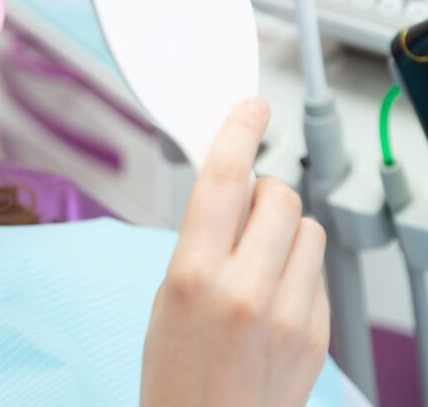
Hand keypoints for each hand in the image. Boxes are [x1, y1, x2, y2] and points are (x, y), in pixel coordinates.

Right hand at [140, 98, 328, 406]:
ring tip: (260, 260)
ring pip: (308, 229)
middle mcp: (246, 289)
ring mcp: (289, 313)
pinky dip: (298, 268)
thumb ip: (199, 242)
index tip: (250, 108)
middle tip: (246, 207)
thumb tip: (232, 193)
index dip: (238, 132)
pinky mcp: (317, 333)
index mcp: (193, 274)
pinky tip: (273, 295)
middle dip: (264, 190)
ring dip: (284, 230)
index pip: (225, 180)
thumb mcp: (165, 297)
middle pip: (279, 196)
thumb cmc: (174, 374)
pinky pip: (318, 270)